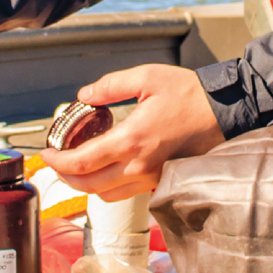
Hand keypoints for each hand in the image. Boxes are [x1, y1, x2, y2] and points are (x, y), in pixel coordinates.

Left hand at [42, 64, 225, 201]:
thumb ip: (111, 85)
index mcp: (131, 140)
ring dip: (85, 185)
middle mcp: (139, 166)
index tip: (46, 154)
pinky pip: (126, 193)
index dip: (56, 162)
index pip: (81, 163)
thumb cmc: (191, 95)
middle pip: (88, 185)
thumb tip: (84, 96)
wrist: (226, 113)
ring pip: (106, 195)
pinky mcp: (162, 181)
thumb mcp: (148, 77)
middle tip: (55, 164)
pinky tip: (106, 170)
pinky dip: (108, 187)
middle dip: (64, 177)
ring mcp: (151, 178)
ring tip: (76, 168)